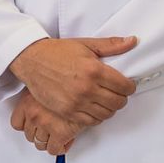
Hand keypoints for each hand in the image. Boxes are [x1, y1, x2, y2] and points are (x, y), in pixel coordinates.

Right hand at [8, 36, 137, 127]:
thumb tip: (132, 41)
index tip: (125, 84)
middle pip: (118, 102)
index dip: (129, 86)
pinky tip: (93, 107)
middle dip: (121, 98)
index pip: (125, 87)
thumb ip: (111, 45)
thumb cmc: (57, 51)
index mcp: (95, 70)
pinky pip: (91, 121)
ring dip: (109, 108)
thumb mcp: (86, 44)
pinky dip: (96, 116)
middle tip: (116, 92)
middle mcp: (87, 88)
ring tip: (104, 100)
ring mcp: (77, 102)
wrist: (31, 60)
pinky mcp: (67, 111)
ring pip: (107, 114)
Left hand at [11, 93, 81, 154]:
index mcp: (27, 102)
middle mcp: (33, 114)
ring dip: (48, 142)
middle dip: (40, 135)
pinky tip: (64, 142)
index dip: (27, 127)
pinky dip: (58, 149)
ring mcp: (45, 124)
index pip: (17, 124)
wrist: (82, 87)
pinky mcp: (60, 133)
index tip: (33, 127)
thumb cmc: (66, 85)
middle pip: (29, 135)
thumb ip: (37, 100)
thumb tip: (40, 110)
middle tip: (49, 131)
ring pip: (40, 144)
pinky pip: (54, 150)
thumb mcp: (44, 87)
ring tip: (58, 135)